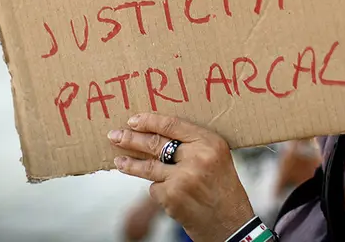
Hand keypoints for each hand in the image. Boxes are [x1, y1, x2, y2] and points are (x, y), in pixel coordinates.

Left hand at [109, 114, 254, 241]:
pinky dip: (158, 190)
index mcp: (210, 142)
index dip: (149, 121)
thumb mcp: (216, 158)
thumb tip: (154, 134)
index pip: (173, 124)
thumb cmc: (222, 189)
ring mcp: (183, 177)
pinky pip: (154, 188)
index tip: (133, 120)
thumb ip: (192, 145)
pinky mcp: (172, 196)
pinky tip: (168, 196)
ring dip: (130, 164)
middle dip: (131, 139)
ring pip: (148, 166)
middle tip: (114, 136)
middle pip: (155, 143)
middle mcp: (197, 157)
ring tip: (118, 162)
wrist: (230, 224)